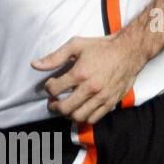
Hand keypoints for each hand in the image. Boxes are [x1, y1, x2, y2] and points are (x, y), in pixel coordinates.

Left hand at [31, 32, 146, 123]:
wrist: (129, 51)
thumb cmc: (102, 47)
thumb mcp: (76, 45)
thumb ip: (55, 57)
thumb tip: (35, 65)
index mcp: (80, 73)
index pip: (55, 88)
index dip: (48, 88)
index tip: (50, 85)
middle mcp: (90, 88)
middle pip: (65, 107)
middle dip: (54, 106)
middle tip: (52, 102)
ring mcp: (102, 97)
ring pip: (78, 116)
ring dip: (67, 114)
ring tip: (65, 108)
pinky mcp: (111, 102)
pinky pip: (94, 118)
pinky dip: (83, 118)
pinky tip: (80, 110)